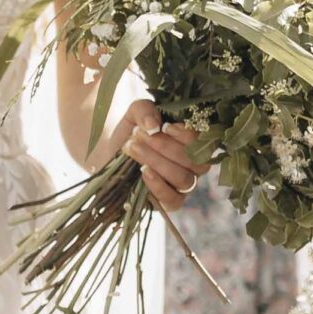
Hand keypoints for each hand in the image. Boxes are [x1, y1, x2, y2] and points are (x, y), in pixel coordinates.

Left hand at [110, 97, 200, 211]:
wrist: (108, 156)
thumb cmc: (129, 134)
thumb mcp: (135, 115)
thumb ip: (145, 110)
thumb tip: (154, 126)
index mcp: (193, 143)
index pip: (204, 142)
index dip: (187, 135)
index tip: (164, 127)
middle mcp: (193, 165)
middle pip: (194, 161)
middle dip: (165, 147)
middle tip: (138, 135)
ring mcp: (183, 186)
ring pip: (184, 179)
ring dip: (158, 162)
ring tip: (133, 148)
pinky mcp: (170, 202)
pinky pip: (173, 200)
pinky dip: (158, 185)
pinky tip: (143, 171)